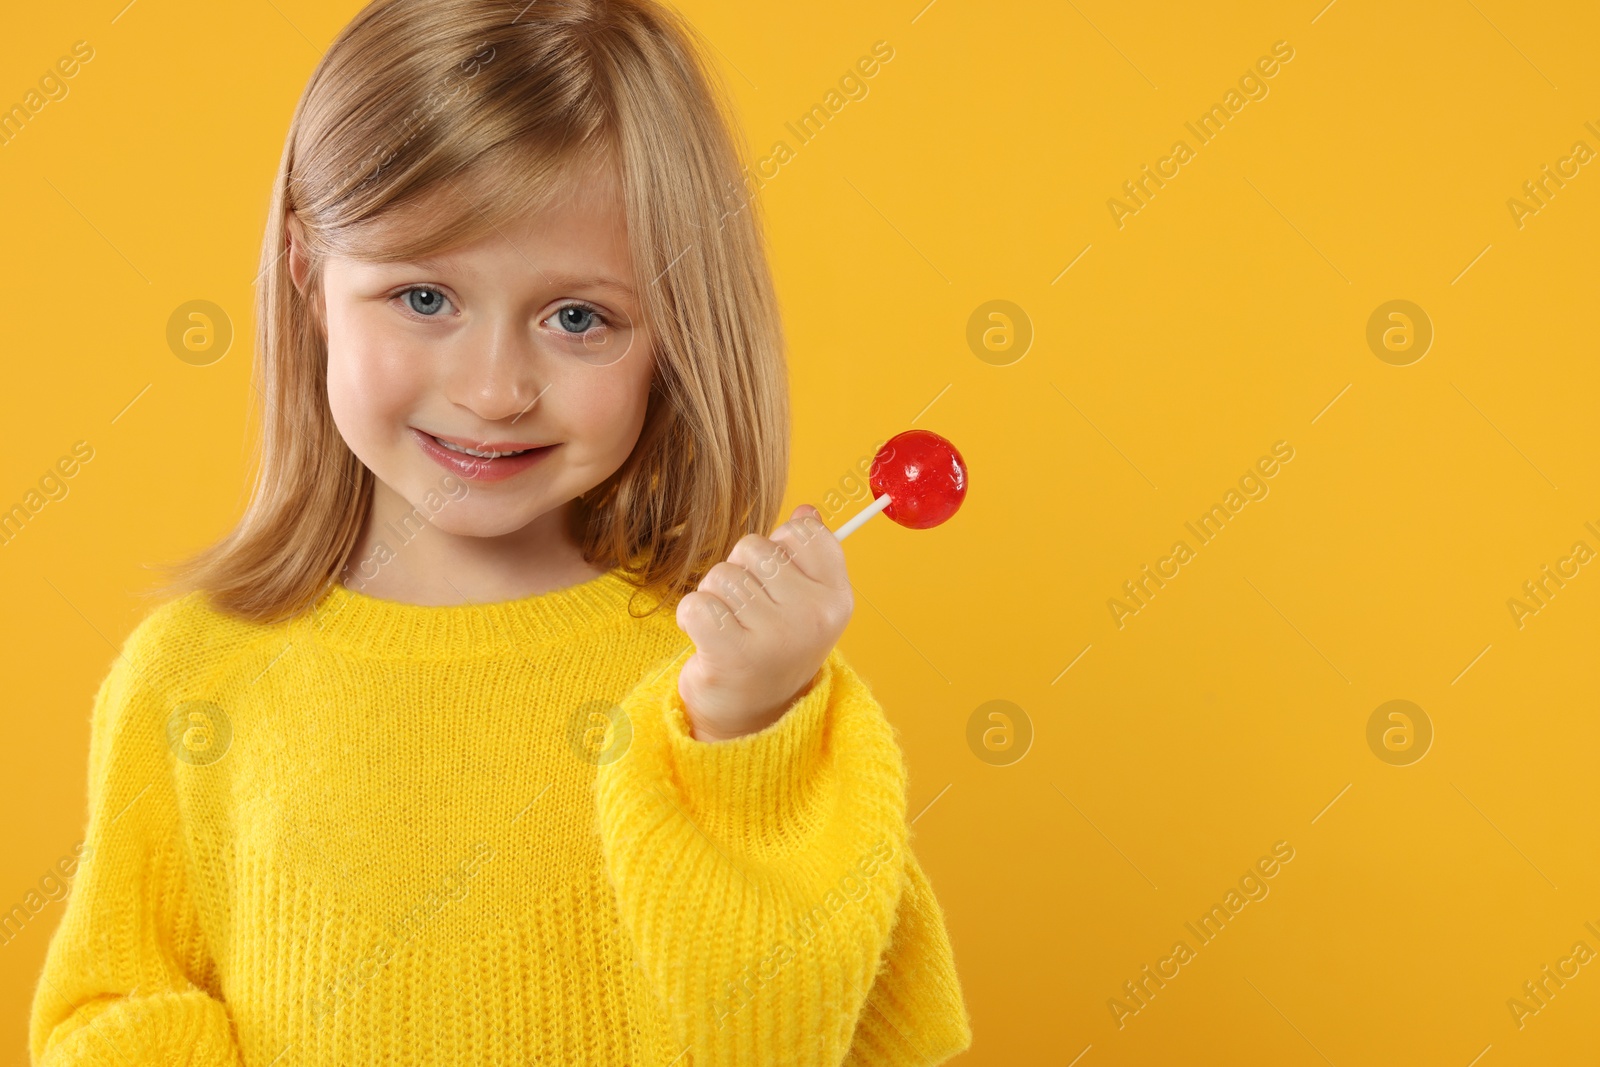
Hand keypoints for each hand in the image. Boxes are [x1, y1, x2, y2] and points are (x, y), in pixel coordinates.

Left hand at [675, 504, 853, 740]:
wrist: (753, 719)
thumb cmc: (774, 648)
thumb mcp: (804, 603)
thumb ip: (807, 556)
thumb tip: (807, 511)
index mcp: (837, 598)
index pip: (801, 532)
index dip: (778, 548)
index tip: (777, 582)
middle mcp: (813, 617)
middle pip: (754, 548)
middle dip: (740, 573)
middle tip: (748, 614)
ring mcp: (775, 637)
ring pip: (721, 575)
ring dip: (715, 598)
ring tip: (730, 629)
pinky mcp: (732, 654)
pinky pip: (695, 603)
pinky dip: (691, 618)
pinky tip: (708, 640)